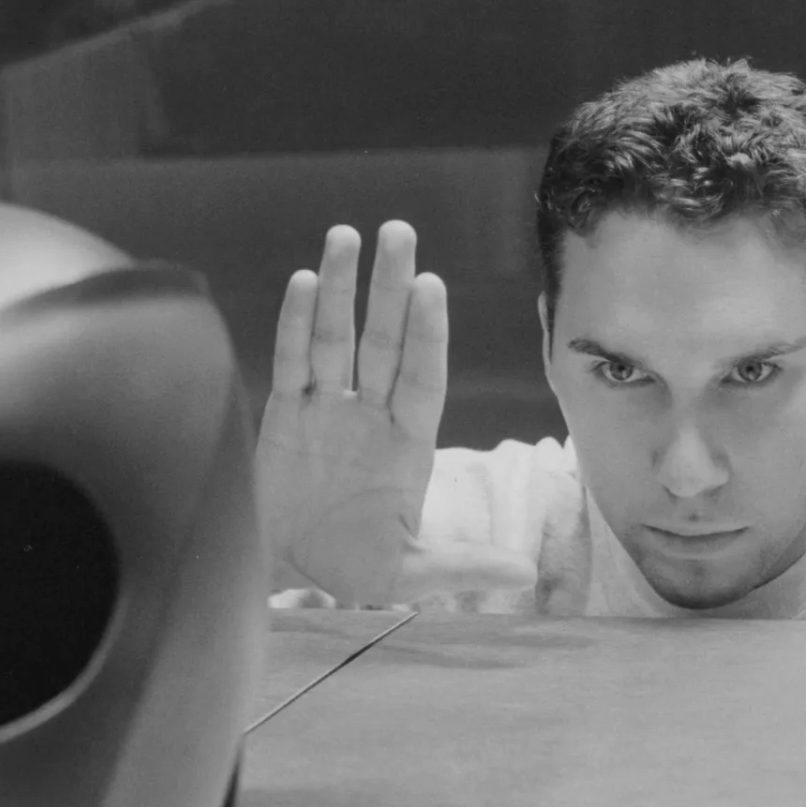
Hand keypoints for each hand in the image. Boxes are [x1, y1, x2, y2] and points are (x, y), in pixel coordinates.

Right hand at [257, 221, 536, 604]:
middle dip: (389, 287)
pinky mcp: (282, 414)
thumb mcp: (407, 574)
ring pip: (336, 337)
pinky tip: (302, 282)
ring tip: (345, 236)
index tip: (430, 286)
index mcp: (407, 442)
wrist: (281, 575)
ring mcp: (325, 408)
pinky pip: (291, 360)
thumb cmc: (348, 570)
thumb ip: (460, 568)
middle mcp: (369, 414)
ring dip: (339, 288)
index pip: (422, 374)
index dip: (426, 332)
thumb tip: (524, 574)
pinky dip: (295, 323)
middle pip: (383, 340)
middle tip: (398, 231)